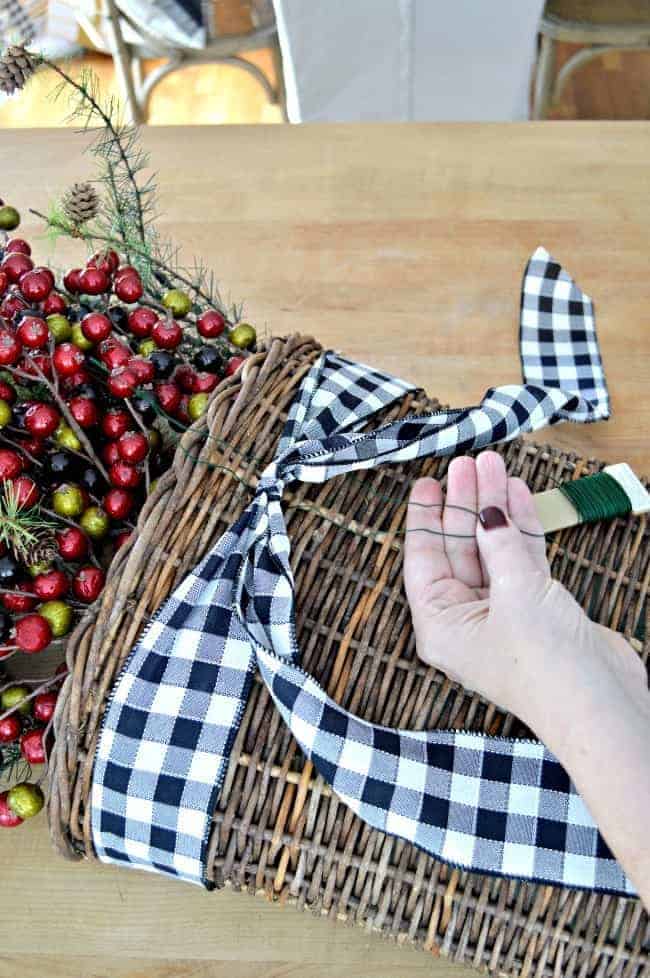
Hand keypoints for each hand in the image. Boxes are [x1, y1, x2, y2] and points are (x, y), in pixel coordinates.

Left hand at [404, 451, 645, 725]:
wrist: (604, 706)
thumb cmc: (546, 663)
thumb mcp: (515, 593)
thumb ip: (498, 545)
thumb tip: (488, 509)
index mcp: (441, 625)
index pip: (424, 560)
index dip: (426, 518)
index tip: (428, 482)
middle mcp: (466, 620)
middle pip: (458, 549)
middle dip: (464, 505)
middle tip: (466, 465)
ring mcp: (503, 614)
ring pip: (492, 550)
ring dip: (494, 509)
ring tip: (495, 466)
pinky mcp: (537, 610)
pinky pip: (521, 561)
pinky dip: (520, 529)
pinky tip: (517, 495)